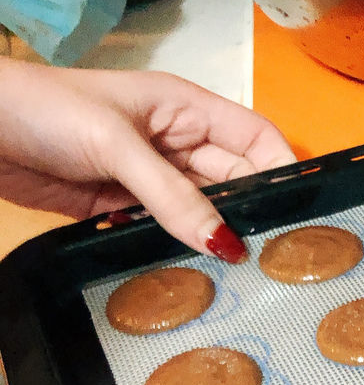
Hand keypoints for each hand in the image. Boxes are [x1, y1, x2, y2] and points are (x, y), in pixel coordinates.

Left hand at [0, 57, 294, 260]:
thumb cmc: (44, 111)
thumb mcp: (116, 146)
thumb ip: (173, 196)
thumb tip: (226, 245)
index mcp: (186, 110)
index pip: (256, 140)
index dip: (282, 172)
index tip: (297, 215)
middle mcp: (179, 144)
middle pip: (237, 183)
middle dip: (253, 215)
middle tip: (272, 258)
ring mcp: (154, 179)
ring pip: (205, 213)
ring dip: (217, 238)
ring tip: (240, 274)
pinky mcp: (128, 208)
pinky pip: (170, 232)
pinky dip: (182, 251)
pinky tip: (196, 273)